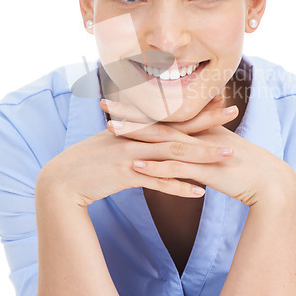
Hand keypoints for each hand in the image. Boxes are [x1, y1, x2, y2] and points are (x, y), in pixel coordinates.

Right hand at [36, 94, 237, 206]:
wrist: (61, 179)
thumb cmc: (88, 161)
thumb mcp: (112, 142)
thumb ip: (133, 136)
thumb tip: (153, 137)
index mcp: (134, 128)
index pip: (171, 116)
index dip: (196, 109)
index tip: (219, 102)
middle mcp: (136, 137)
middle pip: (178, 129)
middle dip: (208, 123)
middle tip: (235, 112)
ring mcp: (131, 154)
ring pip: (173, 154)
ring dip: (203, 156)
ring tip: (228, 156)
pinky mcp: (124, 174)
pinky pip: (157, 182)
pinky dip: (178, 187)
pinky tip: (199, 193)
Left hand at [102, 97, 295, 207]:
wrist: (268, 181)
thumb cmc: (242, 166)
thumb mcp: (218, 148)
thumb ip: (200, 141)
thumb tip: (185, 138)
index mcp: (198, 128)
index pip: (163, 114)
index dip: (140, 107)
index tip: (117, 100)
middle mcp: (196, 135)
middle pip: (157, 121)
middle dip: (129, 113)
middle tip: (103, 103)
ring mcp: (200, 151)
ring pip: (162, 140)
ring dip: (136, 134)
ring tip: (111, 129)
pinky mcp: (206, 169)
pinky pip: (177, 168)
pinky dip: (155, 167)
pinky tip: (135, 165)